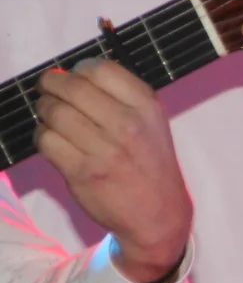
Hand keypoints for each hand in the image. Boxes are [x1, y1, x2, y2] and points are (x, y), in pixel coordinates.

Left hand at [34, 60, 192, 282]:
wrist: (159, 213)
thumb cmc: (151, 164)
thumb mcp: (152, 123)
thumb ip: (121, 98)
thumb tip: (73, 75)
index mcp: (146, 107)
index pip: (101, 69)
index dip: (78, 70)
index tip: (72, 78)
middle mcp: (127, 124)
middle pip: (73, 88)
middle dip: (51, 85)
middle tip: (46, 90)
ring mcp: (104, 149)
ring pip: (55, 113)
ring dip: (44, 111)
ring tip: (50, 116)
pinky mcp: (83, 172)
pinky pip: (47, 141)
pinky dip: (42, 136)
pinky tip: (52, 140)